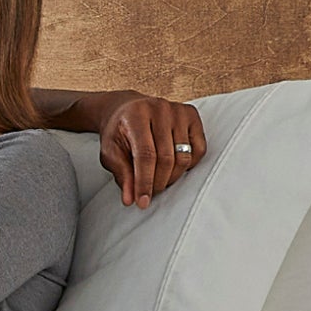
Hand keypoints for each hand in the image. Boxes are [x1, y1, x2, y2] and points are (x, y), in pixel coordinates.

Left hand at [88, 91, 204, 206]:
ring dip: (172, 177)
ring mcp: (178, 111)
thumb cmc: (119, 132)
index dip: (145, 182)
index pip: (145, 155)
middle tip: (150, 193)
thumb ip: (122, 174)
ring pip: (184, 156)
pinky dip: (189, 165)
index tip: (142, 202)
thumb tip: (130, 200)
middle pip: (166, 158)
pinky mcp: (192, 116)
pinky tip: (174, 167)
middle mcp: (160, 108)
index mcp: (136, 115)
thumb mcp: (111, 152)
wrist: (128, 109)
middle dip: (158, 183)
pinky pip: (199, 149)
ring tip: (159, 181)